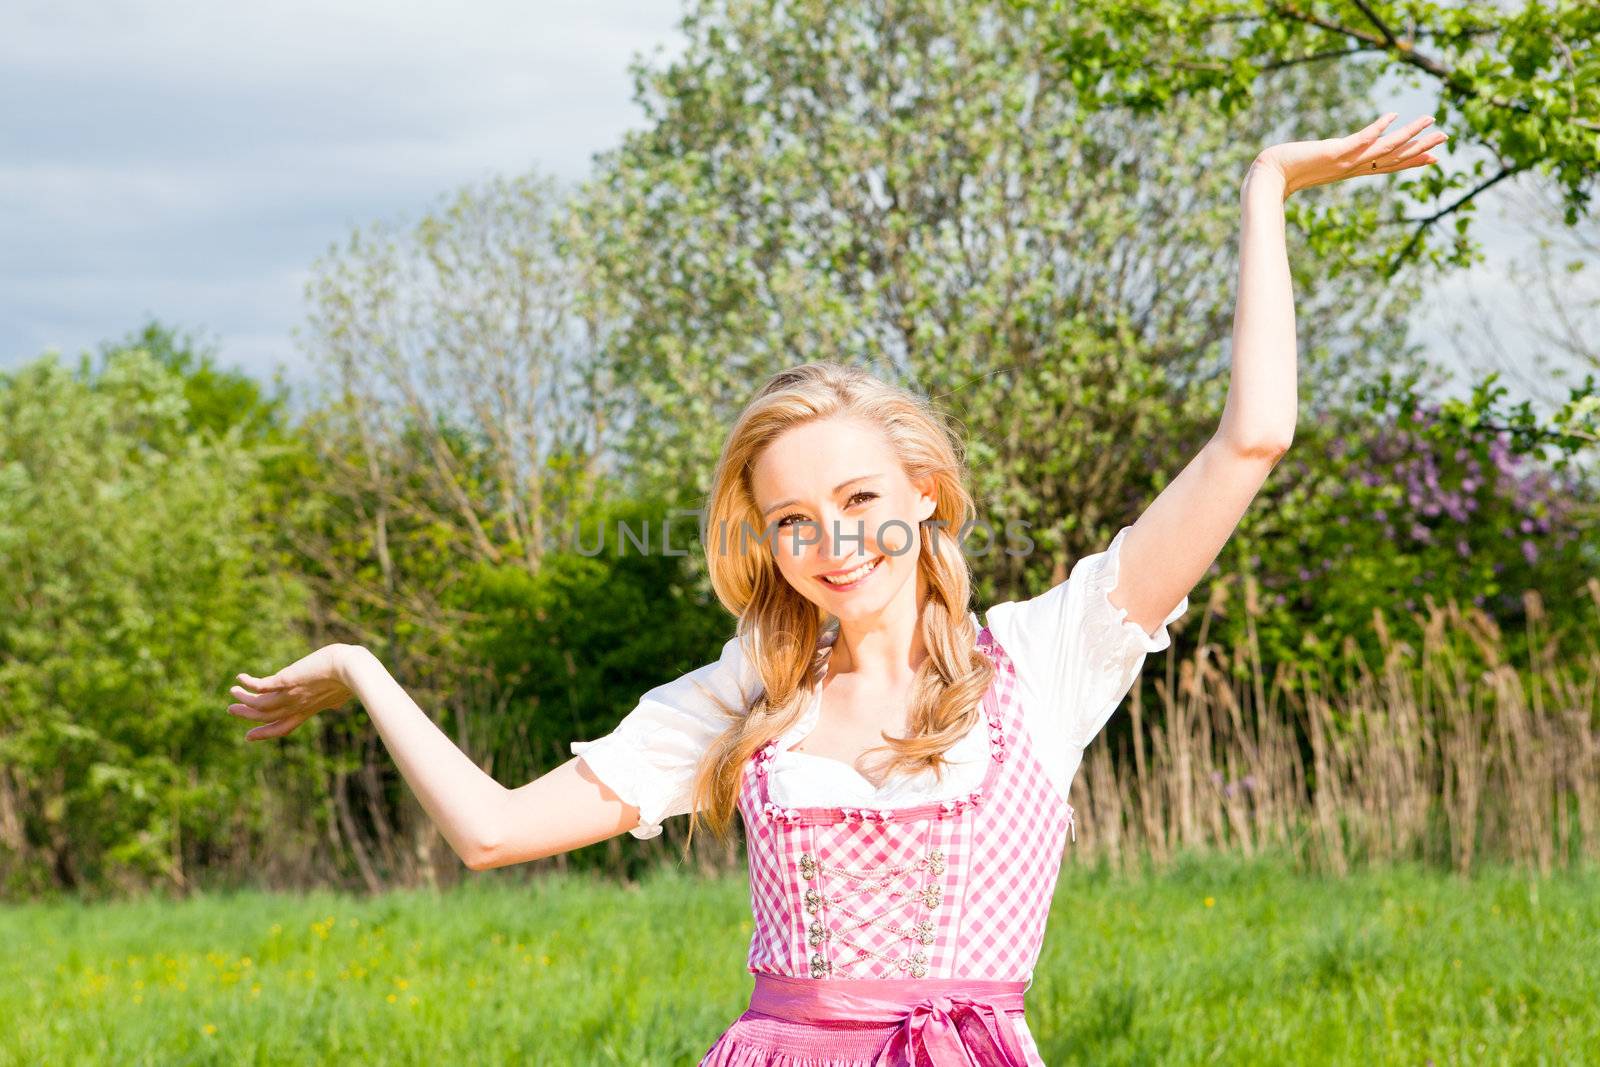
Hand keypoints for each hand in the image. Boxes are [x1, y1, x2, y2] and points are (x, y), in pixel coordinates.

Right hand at [227, 643, 362, 740]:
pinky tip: (240, 678)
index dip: (264, 734)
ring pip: (260, 705)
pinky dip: (249, 684)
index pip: (282, 728)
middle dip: (247, 715)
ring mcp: (290, 695)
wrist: (350, 669)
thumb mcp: (340, 694)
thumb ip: (334, 700)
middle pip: (265, 717)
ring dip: (244, 699)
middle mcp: (296, 706)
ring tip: (232, 691)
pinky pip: (261, 686)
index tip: (248, 736)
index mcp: (307, 711)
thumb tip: (338, 703)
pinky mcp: (286, 680)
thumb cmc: (350, 679)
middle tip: (231, 710)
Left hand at [1254, 112, 1447, 197]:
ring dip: (1409, 135)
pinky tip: (1393, 116)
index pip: (1386, 166)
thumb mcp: (1312, 165)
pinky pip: (1361, 139)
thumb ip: (1325, 160)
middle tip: (1445, 138)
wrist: (1266, 178)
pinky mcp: (1334, 152)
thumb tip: (1328, 156)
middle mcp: (1352, 167)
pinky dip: (1377, 128)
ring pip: (1384, 148)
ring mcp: (1345, 161)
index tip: (1432, 158)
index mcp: (1350, 170)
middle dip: (1420, 148)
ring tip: (1430, 121)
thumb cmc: (1283, 173)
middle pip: (1393, 158)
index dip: (1410, 162)